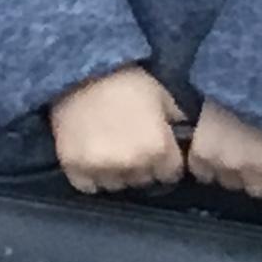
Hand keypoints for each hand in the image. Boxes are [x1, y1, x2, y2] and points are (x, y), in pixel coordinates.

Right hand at [47, 66, 187, 193]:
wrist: (82, 74)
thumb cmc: (130, 82)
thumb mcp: (167, 97)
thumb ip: (180, 122)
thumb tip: (189, 136)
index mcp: (159, 150)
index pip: (170, 174)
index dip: (167, 163)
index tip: (160, 153)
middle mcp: (132, 165)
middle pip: (143, 181)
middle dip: (143, 168)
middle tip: (135, 149)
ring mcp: (100, 169)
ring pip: (116, 185)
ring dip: (118, 174)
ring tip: (114, 153)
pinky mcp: (73, 168)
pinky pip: (88, 186)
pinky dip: (92, 177)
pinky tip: (94, 159)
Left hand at [185, 100, 261, 202]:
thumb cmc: (238, 82)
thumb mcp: (214, 100)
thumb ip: (210, 123)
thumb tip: (209, 131)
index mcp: (202, 149)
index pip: (204, 173)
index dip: (216, 164)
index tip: (226, 153)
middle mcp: (224, 164)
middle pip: (229, 182)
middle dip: (238, 172)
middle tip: (251, 153)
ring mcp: (254, 169)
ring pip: (255, 189)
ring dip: (260, 178)